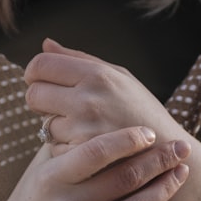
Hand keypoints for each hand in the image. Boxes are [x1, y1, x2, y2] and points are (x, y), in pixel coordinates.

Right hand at [0, 126, 189, 200]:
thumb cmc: (34, 198)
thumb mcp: (43, 166)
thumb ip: (69, 140)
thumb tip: (100, 103)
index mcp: (52, 178)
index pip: (98, 151)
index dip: (129, 138)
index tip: (150, 132)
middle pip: (127, 178)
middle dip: (161, 159)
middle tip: (180, 147)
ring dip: (165, 189)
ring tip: (179, 173)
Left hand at [23, 38, 186, 154]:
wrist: (167, 153)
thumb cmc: (141, 110)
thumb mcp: (119, 76)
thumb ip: (79, 59)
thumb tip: (45, 43)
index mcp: (97, 75)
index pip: (40, 65)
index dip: (34, 73)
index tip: (41, 81)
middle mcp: (89, 99)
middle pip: (33, 94)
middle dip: (39, 100)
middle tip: (56, 106)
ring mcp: (84, 130)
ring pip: (43, 124)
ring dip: (56, 127)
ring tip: (82, 128)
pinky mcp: (83, 156)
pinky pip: (54, 148)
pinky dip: (65, 148)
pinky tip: (87, 146)